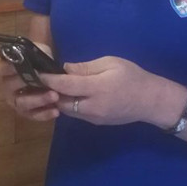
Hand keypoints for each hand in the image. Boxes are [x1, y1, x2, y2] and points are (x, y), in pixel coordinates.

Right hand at [0, 42, 59, 121]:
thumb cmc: (37, 57)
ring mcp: (13, 100)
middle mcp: (4, 86)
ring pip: (22, 103)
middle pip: (11, 87)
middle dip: (27, 83)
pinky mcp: (25, 112)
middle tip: (43, 80)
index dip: (7, 67)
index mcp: (1, 68)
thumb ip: (33, 51)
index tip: (18, 64)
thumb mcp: (36, 49)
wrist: (46, 69)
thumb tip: (36, 53)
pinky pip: (32, 115)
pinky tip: (56, 111)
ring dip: (38, 100)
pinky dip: (44, 114)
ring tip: (55, 96)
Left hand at [39, 56, 161, 125]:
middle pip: (62, 101)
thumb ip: (86, 67)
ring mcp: (93, 117)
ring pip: (67, 110)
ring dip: (59, 99)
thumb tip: (65, 68)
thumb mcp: (111, 63)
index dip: (49, 79)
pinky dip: (69, 104)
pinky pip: (77, 113)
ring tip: (52, 86)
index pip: (66, 85)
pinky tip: (69, 94)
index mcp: (97, 88)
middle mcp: (92, 106)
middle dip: (50, 91)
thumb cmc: (132, 76)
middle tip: (41, 79)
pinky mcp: (96, 122)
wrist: (150, 100)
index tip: (37, 72)